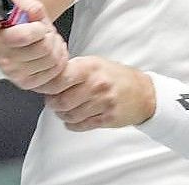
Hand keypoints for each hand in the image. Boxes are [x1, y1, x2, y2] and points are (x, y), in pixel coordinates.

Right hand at [0, 0, 68, 89]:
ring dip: (57, 47)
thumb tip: (35, 12)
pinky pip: (55, 71)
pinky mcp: (27, 84)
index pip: (25, 36)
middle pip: (45, 48)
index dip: (38, 28)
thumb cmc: (11, 27)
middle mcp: (5, 60)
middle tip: (46, 33)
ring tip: (49, 42)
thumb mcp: (16, 7)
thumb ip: (26, 4)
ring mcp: (16, 75)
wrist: (1, 49)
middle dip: (50, 36)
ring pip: (53, 60)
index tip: (38, 25)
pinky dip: (59, 60)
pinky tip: (52, 53)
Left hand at [41, 56, 155, 130]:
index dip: (47, 86)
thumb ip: (73, 69)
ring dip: (63, 115)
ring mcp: (103, 102)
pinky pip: (81, 126)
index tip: (45, 88)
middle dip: (52, 104)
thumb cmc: (115, 76)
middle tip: (54, 101)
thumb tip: (47, 78)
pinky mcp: (108, 118)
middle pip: (60, 101)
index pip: (59, 79)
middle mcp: (97, 84)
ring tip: (66, 109)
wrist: (143, 93)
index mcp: (90, 67)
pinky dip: (73, 124)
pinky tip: (76, 118)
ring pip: (69, 116)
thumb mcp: (95, 63)